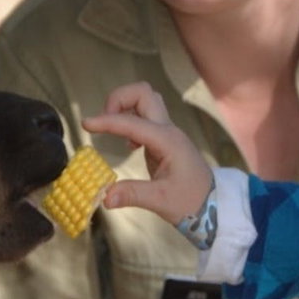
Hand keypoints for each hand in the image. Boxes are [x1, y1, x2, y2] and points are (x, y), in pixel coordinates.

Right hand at [83, 82, 214, 225]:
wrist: (213, 205)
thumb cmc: (191, 202)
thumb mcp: (161, 201)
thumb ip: (133, 195)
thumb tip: (105, 198)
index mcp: (167, 141)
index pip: (132, 121)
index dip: (107, 121)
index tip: (85, 124)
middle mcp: (167, 130)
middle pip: (143, 93)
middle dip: (119, 99)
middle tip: (104, 123)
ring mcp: (167, 133)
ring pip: (145, 100)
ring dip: (125, 106)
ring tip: (112, 130)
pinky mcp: (164, 140)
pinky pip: (145, 116)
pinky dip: (130, 120)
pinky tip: (128, 144)